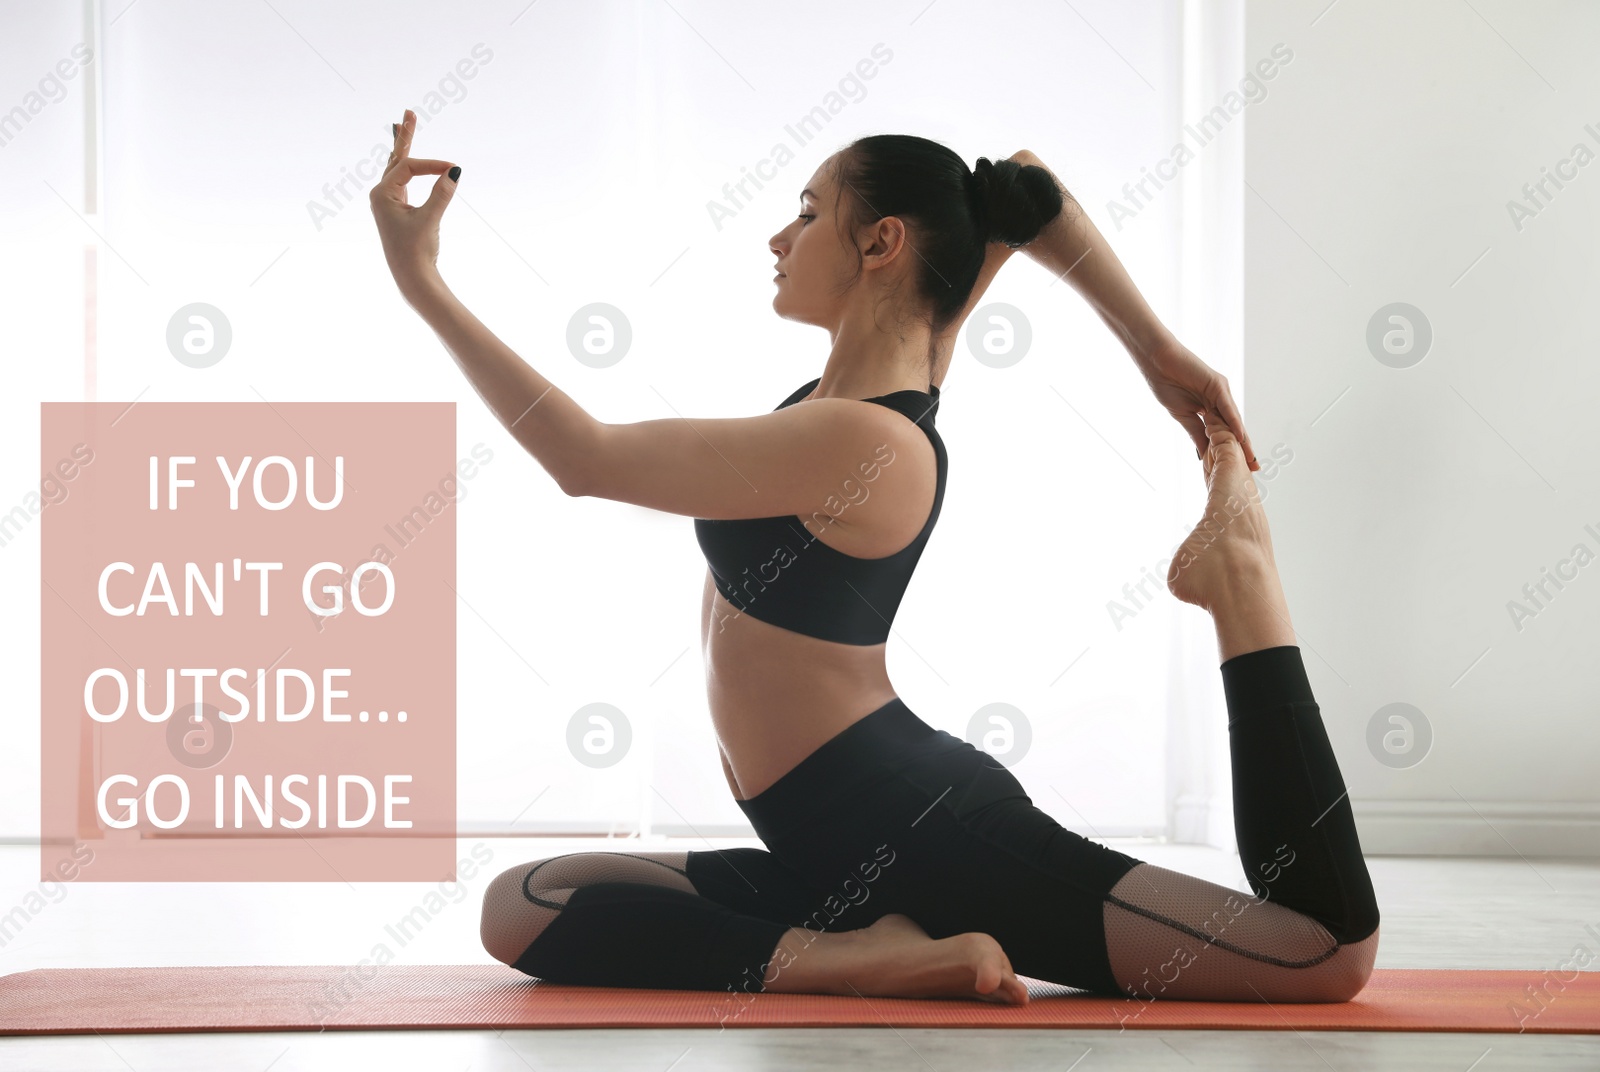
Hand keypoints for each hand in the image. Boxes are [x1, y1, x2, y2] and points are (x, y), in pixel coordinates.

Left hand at [370, 109, 458, 298]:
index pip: (409, 167)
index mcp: (382, 194)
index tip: (453, 169)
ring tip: (404, 125)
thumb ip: (441, 194)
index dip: (432, 164)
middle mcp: (382, 195)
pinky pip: (404, 181)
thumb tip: (454, 171)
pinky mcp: (399, 211)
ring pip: (399, 168)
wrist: (413, 278)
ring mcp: (389, 202)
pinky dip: (410, 168)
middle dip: (405, 135)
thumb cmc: (417, 251)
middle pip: (396, 158)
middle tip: (408, 112)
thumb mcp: (430, 220)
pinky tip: (409, 160)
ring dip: (403, 147)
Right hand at [1138, 342, 1258, 469]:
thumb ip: (1196, 433)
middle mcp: (1220, 401)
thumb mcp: (1183, 416)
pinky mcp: (1217, 384)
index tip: (1241, 469)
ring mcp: (1220, 392)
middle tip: (1255, 468)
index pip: (1226, 433)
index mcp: (1211, 408)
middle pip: (1235, 429)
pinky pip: (1227, 407)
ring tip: (1251, 458)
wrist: (1157, 363)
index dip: (1233, 450)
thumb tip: (1204, 455)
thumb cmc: (1166, 384)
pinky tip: (1240, 437)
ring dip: (1243, 440)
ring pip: (1234, 420)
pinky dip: (1233, 422)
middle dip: (1244, 449)